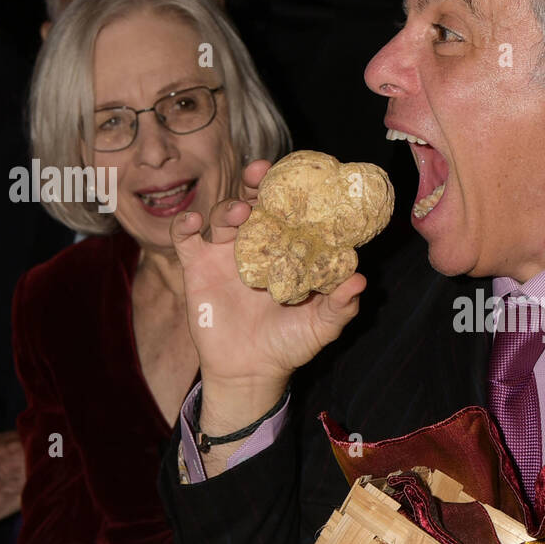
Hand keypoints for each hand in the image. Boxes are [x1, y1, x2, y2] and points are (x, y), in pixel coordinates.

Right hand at [170, 160, 365, 432]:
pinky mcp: (197, 267)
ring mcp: (224, 254)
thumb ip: (340, 305)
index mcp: (287, 251)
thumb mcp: (321, 327)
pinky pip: (185, 238)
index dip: (293, 192)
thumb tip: (360, 279)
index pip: (290, 212)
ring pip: (223, 216)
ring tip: (241, 212)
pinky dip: (184, 225)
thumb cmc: (289, 345)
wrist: (249, 372)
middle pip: (254, 201)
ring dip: (230, 207)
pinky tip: (194, 222)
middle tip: (261, 171)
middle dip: (258, 182)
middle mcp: (257, 245)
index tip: (301, 178)